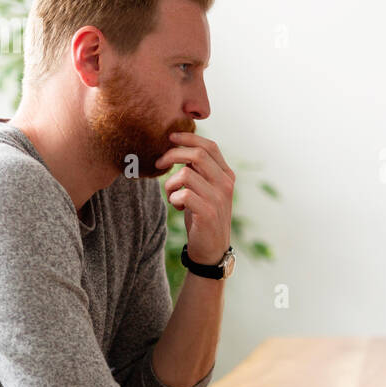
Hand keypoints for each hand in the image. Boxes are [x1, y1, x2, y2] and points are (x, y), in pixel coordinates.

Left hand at [155, 131, 234, 263]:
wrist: (211, 248)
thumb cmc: (203, 215)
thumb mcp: (205, 189)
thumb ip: (199, 170)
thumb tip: (179, 148)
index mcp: (226, 174)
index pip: (210, 146)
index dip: (188, 138)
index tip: (170, 138)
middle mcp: (226, 184)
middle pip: (197, 155)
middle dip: (172, 155)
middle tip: (159, 163)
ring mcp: (218, 198)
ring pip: (186, 175)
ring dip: (170, 183)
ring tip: (171, 194)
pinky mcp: (208, 213)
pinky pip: (182, 194)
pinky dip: (173, 198)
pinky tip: (176, 206)